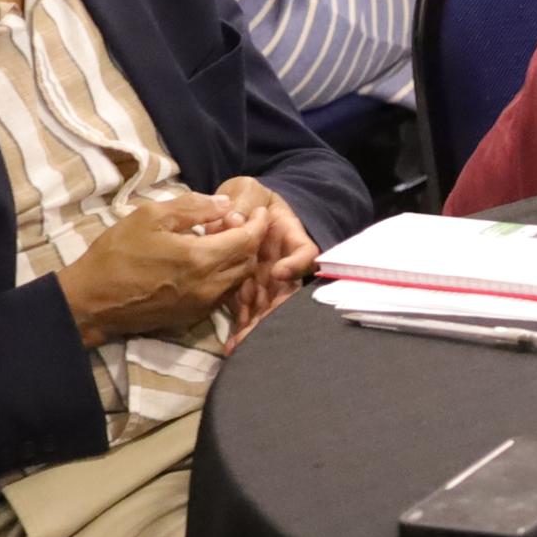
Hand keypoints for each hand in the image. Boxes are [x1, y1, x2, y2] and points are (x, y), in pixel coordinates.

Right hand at [57, 194, 259, 345]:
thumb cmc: (117, 253)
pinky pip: (224, 295)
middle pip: (248, 261)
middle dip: (249, 240)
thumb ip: (192, 208)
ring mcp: (203, 306)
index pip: (248, 240)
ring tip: (219, 241)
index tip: (259, 211)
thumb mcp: (150, 217)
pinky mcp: (194, 318)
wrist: (92, 301)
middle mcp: (210, 286)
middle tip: (231, 224)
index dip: (258, 223)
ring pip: (239, 280)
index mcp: (201, 258)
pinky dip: (226, 277)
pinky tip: (208, 263)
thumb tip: (225, 203)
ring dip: (238, 259)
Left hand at [211, 174, 319, 336]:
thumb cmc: (250, 198)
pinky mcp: (246, 290)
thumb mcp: (248, 190)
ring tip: (243, 344)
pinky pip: (247, 312)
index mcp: (289, 237)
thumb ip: (243, 203)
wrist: (239, 209)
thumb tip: (233, 220)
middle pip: (287, 291)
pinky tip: (232, 346)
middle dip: (273, 311)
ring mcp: (267, 280)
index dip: (296, 264)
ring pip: (269, 307)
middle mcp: (283, 263)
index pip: (304, 252)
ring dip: (257, 327)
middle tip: (257, 326)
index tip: (278, 271)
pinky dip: (241, 329)